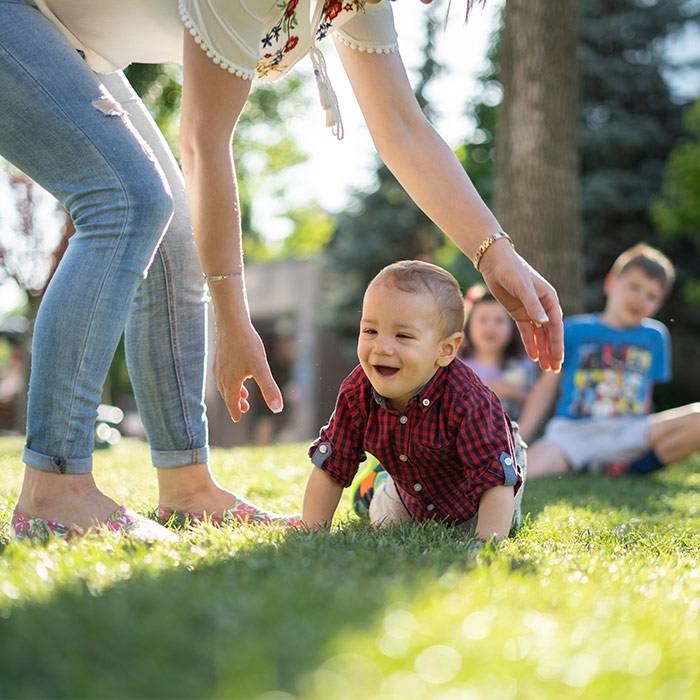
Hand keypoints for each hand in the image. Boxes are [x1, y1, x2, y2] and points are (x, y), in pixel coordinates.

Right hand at [213, 321, 282, 421]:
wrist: (232, 323)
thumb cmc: (247, 345)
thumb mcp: (261, 368)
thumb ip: (269, 389)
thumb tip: (278, 409)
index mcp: (231, 381)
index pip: (231, 401)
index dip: (235, 411)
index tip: (237, 419)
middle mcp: (222, 375)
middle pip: (227, 394)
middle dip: (235, 402)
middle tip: (244, 409)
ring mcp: (219, 365)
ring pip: (224, 384)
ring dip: (233, 391)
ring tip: (244, 394)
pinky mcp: (220, 356)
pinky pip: (223, 373)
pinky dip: (230, 379)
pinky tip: (238, 373)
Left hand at [479, 241, 563, 371]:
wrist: (495, 264)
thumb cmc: (512, 271)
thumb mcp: (523, 288)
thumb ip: (533, 306)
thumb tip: (544, 323)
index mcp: (549, 299)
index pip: (555, 326)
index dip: (557, 344)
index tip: (558, 360)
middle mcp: (543, 306)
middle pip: (549, 334)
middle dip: (552, 352)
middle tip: (554, 370)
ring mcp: (531, 311)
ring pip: (539, 335)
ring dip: (542, 351)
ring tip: (545, 368)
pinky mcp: (519, 313)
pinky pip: (527, 332)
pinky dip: (530, 344)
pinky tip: (533, 357)